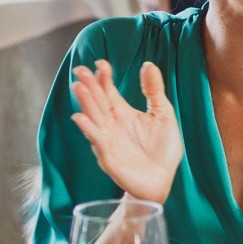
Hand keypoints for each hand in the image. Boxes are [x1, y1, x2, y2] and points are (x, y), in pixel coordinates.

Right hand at [70, 59, 182, 203]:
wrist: (163, 180)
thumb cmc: (162, 149)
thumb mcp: (163, 114)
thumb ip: (154, 91)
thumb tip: (149, 64)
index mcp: (123, 113)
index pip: (109, 91)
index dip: (104, 78)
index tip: (101, 64)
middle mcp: (111, 125)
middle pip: (97, 102)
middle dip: (89, 86)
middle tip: (80, 70)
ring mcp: (108, 141)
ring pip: (93, 119)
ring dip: (85, 104)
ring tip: (79, 87)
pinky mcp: (109, 159)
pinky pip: (97, 142)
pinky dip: (89, 130)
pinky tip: (80, 118)